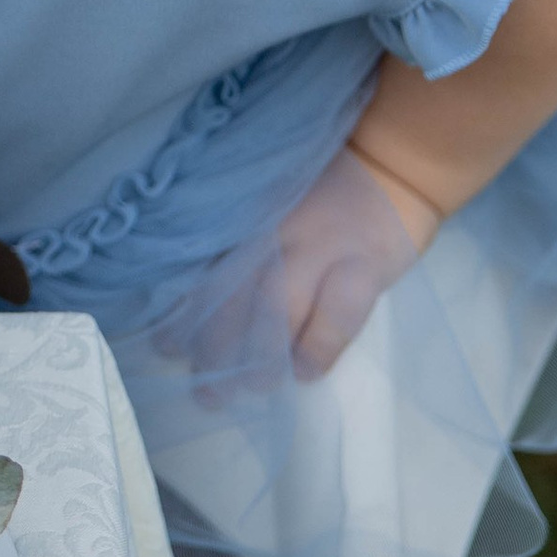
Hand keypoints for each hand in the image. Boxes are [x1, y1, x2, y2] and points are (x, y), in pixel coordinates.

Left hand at [178, 147, 435, 395]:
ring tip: (254, 385)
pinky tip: (305, 372)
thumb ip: (241, 240)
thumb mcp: (272, 203)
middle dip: (216, 346)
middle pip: (235, 292)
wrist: (392, 166)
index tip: (164, 347)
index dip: (183, 310)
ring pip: (279, 306)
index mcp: (251, 215)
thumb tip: (197, 299)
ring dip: (263, 354)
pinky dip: (317, 348)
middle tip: (208, 390)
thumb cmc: (323, 192)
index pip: (206, 266)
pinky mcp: (365, 264)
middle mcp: (277, 230)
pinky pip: (337, 315)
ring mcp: (322, 246)